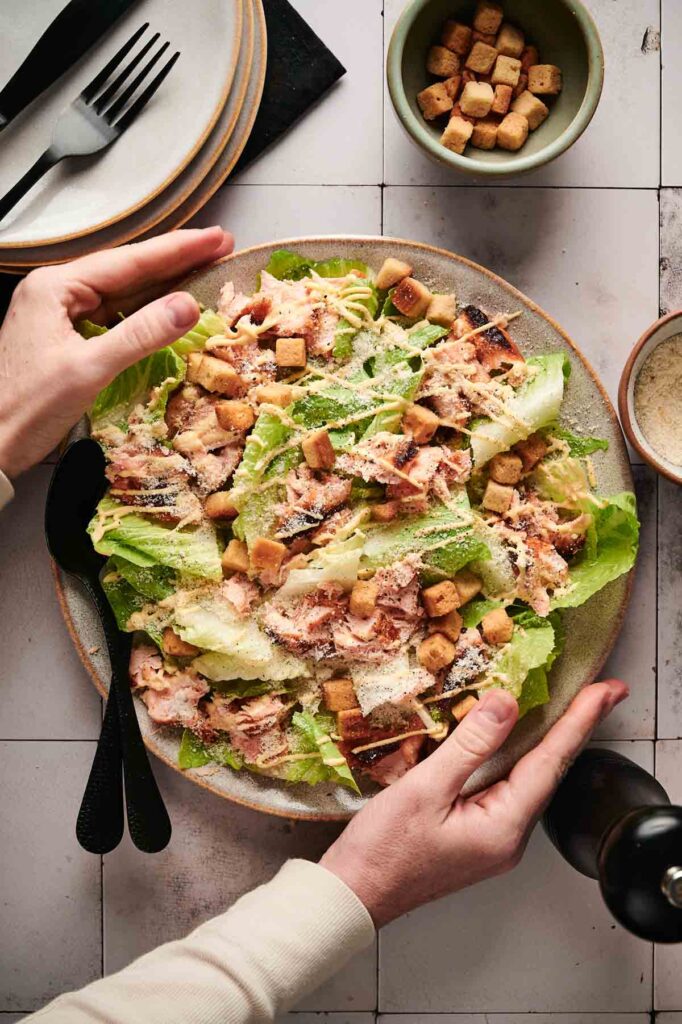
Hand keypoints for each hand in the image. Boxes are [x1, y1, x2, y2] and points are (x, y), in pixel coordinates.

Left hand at [0, 226, 232, 478]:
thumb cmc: (28, 408)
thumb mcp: (89, 370)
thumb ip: (140, 335)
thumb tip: (188, 306)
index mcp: (55, 288)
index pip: (128, 261)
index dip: (177, 249)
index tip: (215, 238)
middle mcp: (56, 293)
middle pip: (126, 271)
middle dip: (174, 260)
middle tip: (219, 247)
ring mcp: (60, 315)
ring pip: (121, 292)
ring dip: (163, 284)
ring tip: (204, 270)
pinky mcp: (65, 338)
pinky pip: (113, 316)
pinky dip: (145, 311)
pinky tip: (168, 308)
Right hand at [321, 680, 627, 926]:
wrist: (354, 894)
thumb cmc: (383, 849)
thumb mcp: (425, 789)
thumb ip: (470, 745)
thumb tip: (506, 703)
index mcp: (503, 827)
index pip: (551, 762)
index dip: (580, 720)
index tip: (605, 691)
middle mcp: (509, 836)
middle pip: (548, 770)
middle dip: (574, 727)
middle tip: (600, 691)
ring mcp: (494, 838)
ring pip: (527, 778)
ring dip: (546, 739)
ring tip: (568, 705)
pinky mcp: (477, 834)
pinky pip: (505, 786)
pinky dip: (516, 756)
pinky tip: (515, 737)